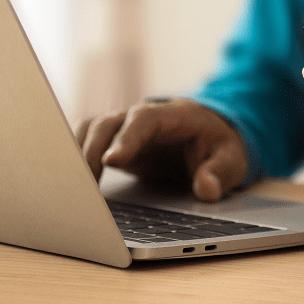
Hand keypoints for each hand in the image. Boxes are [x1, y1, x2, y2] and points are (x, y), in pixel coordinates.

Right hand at [74, 98, 248, 201]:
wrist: (210, 138)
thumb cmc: (219, 146)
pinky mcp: (115, 142)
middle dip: (93, 149)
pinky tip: (71, 182)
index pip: (144, 119)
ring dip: (78, 153)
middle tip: (84, 183)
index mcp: (174, 115)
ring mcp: (126, 128)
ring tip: (73, 187)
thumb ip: (220, 172)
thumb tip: (206, 188)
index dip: (127, 137)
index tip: (112, 161)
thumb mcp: (232, 159)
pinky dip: (75, 156)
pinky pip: (88, 141)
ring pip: (92, 129)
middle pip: (109, 122)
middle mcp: (144, 117)